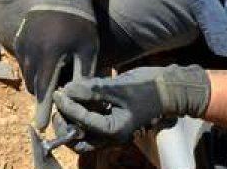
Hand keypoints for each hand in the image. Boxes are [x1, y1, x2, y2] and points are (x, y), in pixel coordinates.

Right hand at [13, 0, 99, 129]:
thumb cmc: (80, 21)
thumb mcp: (87, 49)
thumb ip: (82, 74)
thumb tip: (79, 98)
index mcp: (50, 56)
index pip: (45, 91)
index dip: (44, 110)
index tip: (42, 126)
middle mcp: (31, 52)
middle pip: (34, 85)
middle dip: (43, 96)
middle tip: (54, 102)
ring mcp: (22, 44)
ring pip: (27, 74)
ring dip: (37, 83)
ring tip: (52, 81)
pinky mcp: (18, 38)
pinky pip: (22, 62)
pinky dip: (31, 69)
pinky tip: (44, 66)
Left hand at [54, 65, 210, 146]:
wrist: (168, 89)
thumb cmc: (148, 88)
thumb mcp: (119, 87)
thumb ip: (92, 90)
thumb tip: (67, 90)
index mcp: (114, 131)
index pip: (81, 122)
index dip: (66, 106)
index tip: (58, 92)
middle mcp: (111, 136)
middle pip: (77, 140)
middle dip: (64, 123)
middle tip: (59, 101)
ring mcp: (110, 131)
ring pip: (80, 135)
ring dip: (69, 120)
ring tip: (66, 98)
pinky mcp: (109, 122)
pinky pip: (88, 125)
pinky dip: (79, 114)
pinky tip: (78, 95)